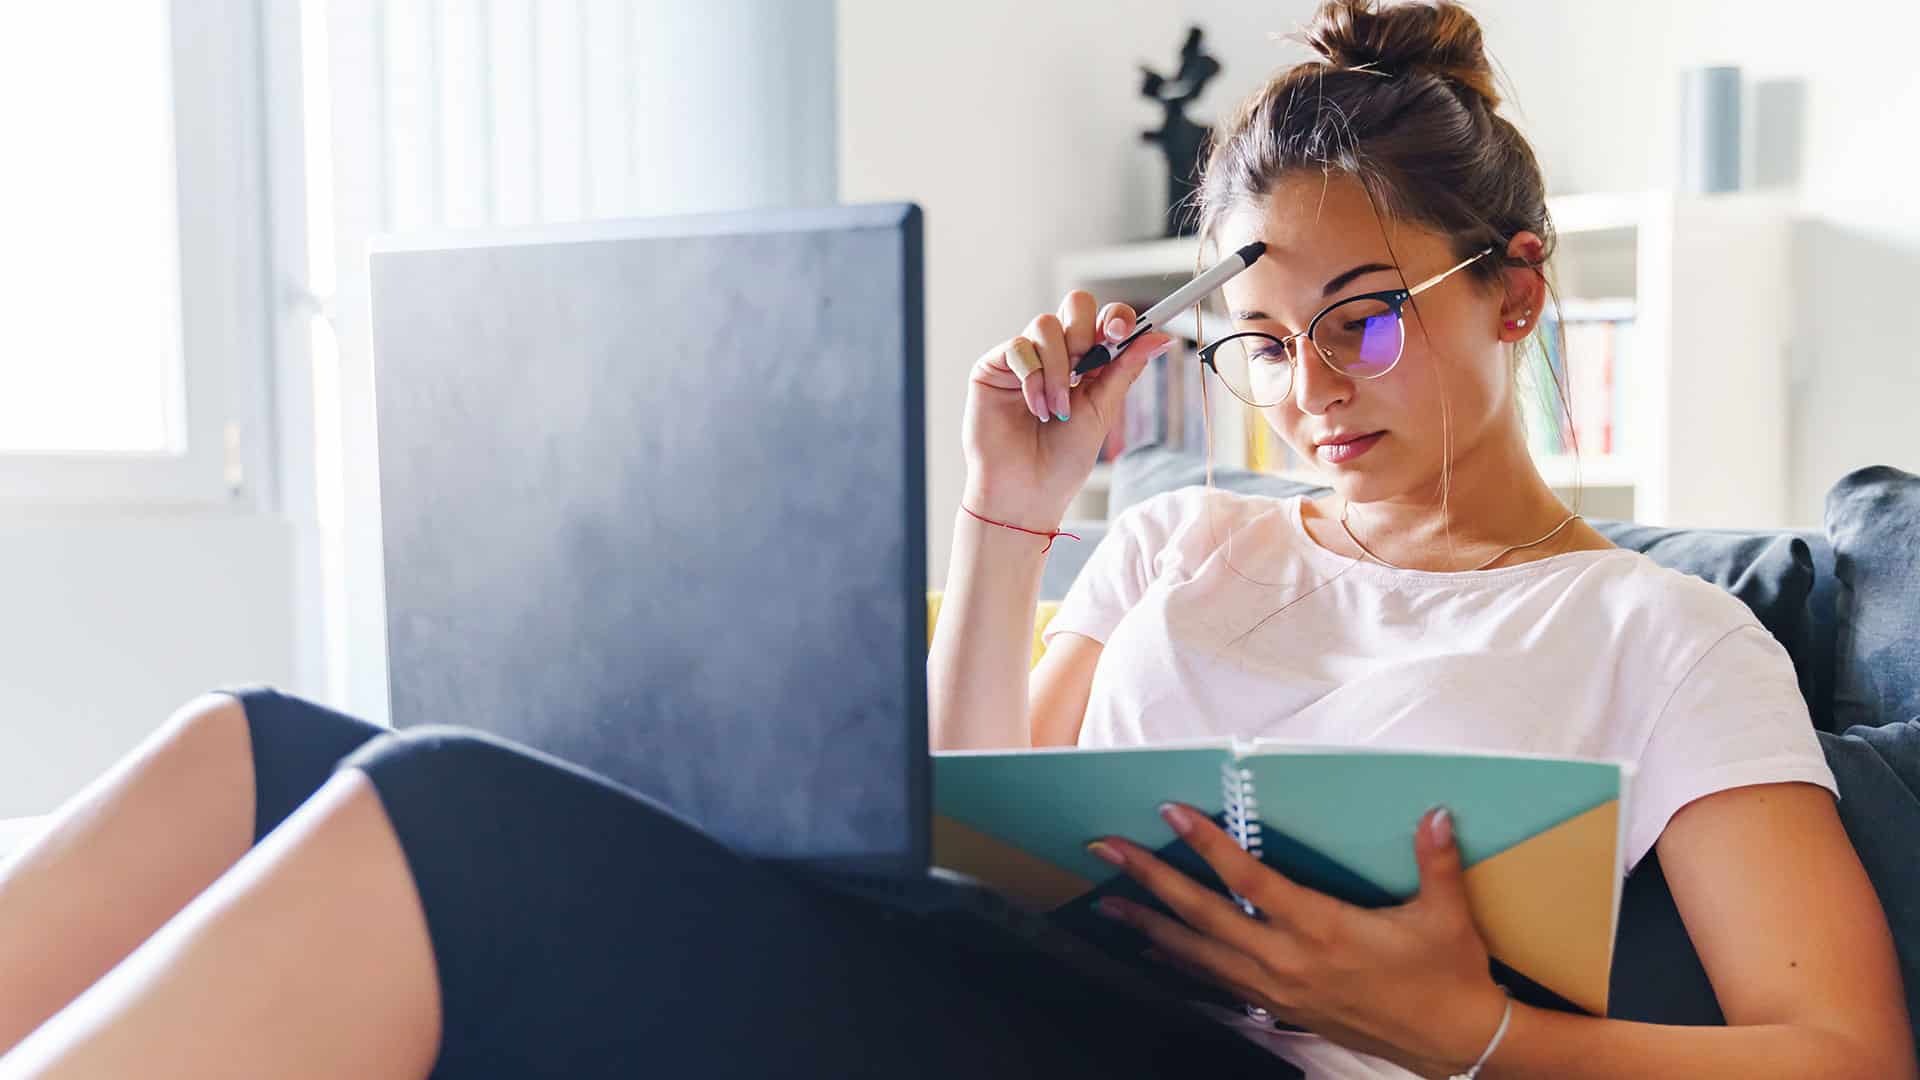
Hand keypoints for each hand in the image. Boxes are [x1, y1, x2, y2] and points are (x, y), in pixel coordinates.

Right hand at [961, 291, 1171, 527]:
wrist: (1027, 492)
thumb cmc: (1062, 462)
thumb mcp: (1102, 410)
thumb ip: (1124, 369)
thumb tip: (1160, 337)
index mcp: (1087, 364)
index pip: (1103, 321)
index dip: (1115, 317)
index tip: (1120, 331)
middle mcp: (1056, 355)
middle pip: (1074, 306)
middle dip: (1083, 334)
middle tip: (1084, 370)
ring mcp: (1024, 359)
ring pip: (1046, 325)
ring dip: (1058, 369)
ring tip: (1055, 410)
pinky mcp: (994, 367)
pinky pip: (1018, 347)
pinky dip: (1032, 378)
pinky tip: (1034, 407)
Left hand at [1086, 803, 1510, 1078]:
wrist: (1455, 1042)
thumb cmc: (1447, 975)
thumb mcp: (1446, 915)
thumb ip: (1436, 860)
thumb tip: (1434, 813)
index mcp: (1323, 929)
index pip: (1250, 879)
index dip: (1207, 844)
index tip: (1172, 812)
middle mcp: (1289, 960)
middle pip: (1203, 915)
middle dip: (1150, 880)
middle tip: (1108, 850)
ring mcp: (1279, 989)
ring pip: (1198, 954)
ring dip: (1150, 926)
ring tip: (1108, 904)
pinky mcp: (1281, 1010)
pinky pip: (1216, 983)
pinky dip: (1180, 964)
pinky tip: (1153, 952)